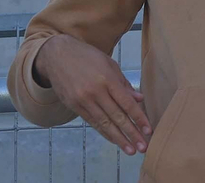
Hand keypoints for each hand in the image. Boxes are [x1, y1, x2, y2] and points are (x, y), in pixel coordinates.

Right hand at [32, 34, 150, 154]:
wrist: (55, 54)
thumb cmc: (86, 56)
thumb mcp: (108, 63)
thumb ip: (123, 83)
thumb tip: (139, 99)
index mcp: (106, 78)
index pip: (127, 103)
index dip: (139, 118)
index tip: (149, 131)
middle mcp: (94, 91)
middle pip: (117, 116)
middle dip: (132, 134)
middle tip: (143, 147)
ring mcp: (82, 99)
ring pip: (104, 123)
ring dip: (119, 138)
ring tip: (130, 150)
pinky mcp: (73, 105)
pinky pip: (92, 122)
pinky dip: (104, 132)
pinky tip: (114, 140)